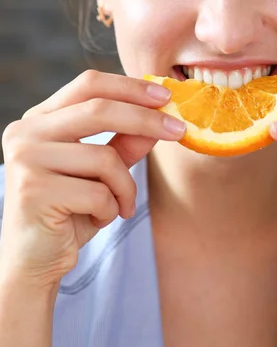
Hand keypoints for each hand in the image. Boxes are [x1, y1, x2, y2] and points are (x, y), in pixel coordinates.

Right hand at [0, 70, 185, 286]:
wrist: (34, 262)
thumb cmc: (69, 211)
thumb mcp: (102, 172)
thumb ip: (125, 143)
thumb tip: (161, 118)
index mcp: (40, 118)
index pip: (88, 84)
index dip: (130, 87)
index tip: (166, 96)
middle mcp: (26, 132)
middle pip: (98, 110)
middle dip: (146, 120)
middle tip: (179, 130)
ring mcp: (26, 160)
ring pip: (104, 158)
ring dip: (126, 186)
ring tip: (120, 205)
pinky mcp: (33, 191)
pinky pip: (98, 193)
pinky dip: (111, 209)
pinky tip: (97, 220)